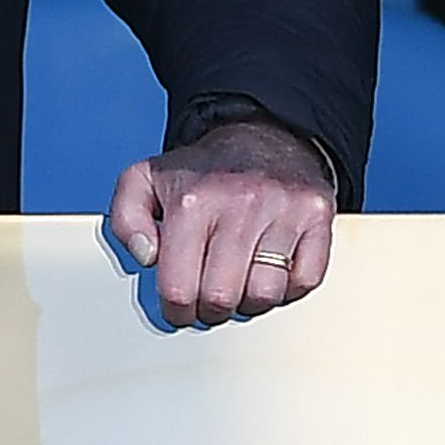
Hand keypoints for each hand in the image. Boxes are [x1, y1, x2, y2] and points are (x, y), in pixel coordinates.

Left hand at [105, 119, 335, 327]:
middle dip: (210, 309)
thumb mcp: (143, 181)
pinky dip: (288, 288)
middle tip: (207, 299)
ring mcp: (283, 209)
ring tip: (238, 282)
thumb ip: (127, 220)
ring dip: (249, 301)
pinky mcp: (317, 215)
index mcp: (193, 200)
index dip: (175, 310)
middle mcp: (240, 202)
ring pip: (265, 295)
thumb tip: (147, 257)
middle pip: (223, 298)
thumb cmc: (202, 170)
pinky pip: (306, 281)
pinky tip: (269, 270)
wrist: (261, 135)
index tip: (178, 308)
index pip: (179, 287)